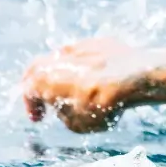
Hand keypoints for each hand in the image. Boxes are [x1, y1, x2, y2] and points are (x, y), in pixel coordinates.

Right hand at [22, 38, 142, 132]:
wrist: (137, 77)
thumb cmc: (105, 104)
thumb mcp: (77, 124)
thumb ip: (65, 115)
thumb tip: (65, 107)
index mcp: (44, 78)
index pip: (28, 91)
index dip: (31, 107)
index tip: (38, 118)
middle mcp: (57, 58)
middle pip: (39, 68)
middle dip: (38, 85)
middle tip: (44, 98)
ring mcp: (80, 46)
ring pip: (63, 58)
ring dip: (62, 73)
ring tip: (71, 90)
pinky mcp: (102, 42)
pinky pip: (88, 53)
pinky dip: (86, 65)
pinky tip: (96, 78)